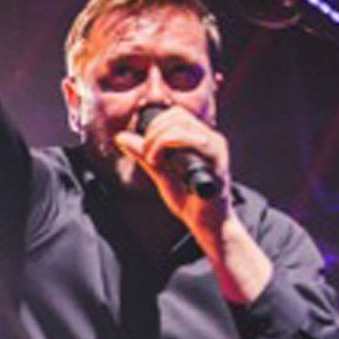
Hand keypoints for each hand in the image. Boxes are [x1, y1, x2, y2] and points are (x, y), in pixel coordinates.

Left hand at [113, 105, 231, 230]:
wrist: (208, 224)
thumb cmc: (189, 200)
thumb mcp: (160, 173)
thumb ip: (143, 154)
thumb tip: (121, 137)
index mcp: (199, 138)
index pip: (173, 114)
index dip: (153, 126)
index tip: (145, 149)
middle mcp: (210, 138)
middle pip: (176, 115)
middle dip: (153, 133)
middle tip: (148, 156)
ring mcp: (215, 148)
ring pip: (180, 125)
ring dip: (159, 140)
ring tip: (155, 161)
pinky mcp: (217, 160)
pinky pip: (192, 141)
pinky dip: (168, 148)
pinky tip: (161, 164)